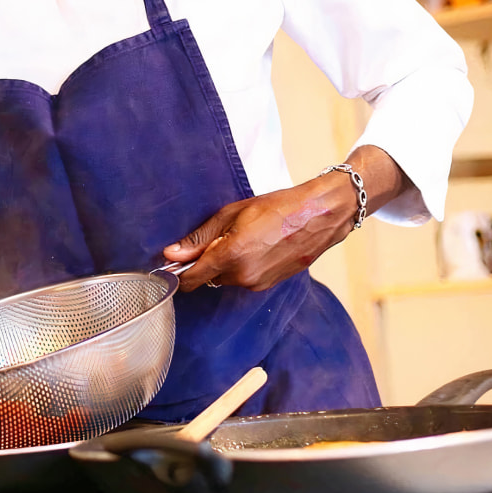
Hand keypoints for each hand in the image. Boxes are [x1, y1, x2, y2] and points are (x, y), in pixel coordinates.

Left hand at [161, 146, 410, 292]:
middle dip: (205, 261)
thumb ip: (199, 238)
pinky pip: (243, 279)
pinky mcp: (269, 285)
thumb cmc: (276, 207)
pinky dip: (241, 266)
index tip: (173, 262)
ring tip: (242, 237)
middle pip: (207, 277)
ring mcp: (258, 284)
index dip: (178, 272)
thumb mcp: (231, 214)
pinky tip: (255, 246)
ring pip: (226, 278)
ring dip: (224, 263)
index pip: (191, 279)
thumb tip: (172, 254)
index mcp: (231, 256)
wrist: (319, 216)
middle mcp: (243, 276)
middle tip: (219, 235)